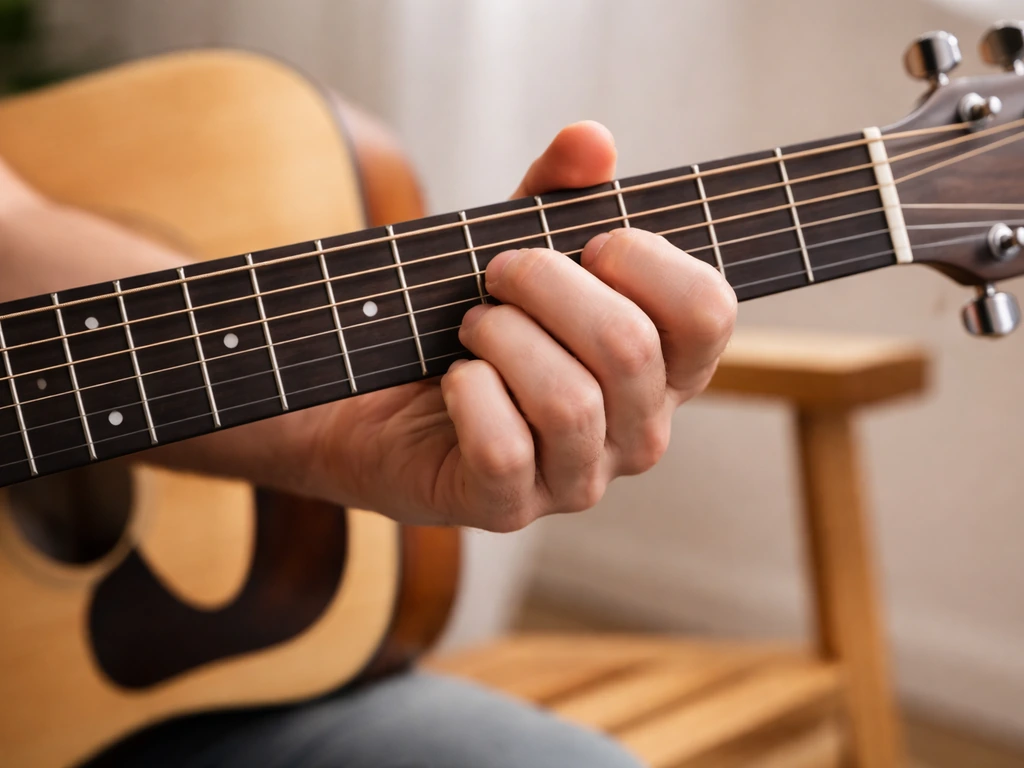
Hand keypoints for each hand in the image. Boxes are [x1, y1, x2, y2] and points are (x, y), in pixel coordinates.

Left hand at [295, 122, 736, 529]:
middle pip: (629, 348)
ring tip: (471, 324)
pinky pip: (504, 449)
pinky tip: (455, 379)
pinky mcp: (509, 508)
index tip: (588, 241)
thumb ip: (556, 194)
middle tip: (497, 268)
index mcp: (661, 367)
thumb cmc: (469, 323)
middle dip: (547, 283)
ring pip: (570, 401)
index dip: (647, 259)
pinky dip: (470, 394)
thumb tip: (591, 139)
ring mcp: (578, 478)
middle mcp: (637, 431)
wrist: (378, 401)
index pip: (709, 313)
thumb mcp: (516, 246)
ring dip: (502, 336)